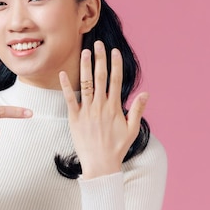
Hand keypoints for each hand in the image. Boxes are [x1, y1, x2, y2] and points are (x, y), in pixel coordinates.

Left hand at [59, 41, 148, 178]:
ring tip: (85, 52)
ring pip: (86, 84)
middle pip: (100, 77)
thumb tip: (146, 93)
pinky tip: (63, 73)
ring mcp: (87, 111)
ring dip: (85, 67)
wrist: (100, 165)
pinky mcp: (74, 118)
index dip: (115, 65)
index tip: (114, 52)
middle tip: (99, 44)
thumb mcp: (131, 129)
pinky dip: (66, 86)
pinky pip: (70, 99)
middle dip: (100, 59)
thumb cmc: (117, 148)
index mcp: (114, 107)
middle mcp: (100, 106)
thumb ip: (137, 110)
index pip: (115, 80)